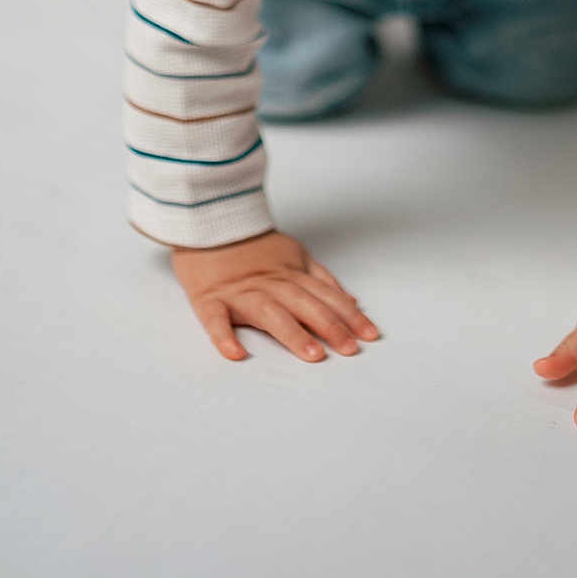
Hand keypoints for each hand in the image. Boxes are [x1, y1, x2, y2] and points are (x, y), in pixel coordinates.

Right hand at [171, 231, 379, 363]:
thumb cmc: (253, 247)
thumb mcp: (294, 255)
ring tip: (313, 354)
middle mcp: (270, 283)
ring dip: (293, 334)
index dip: (349, 314)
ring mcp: (240, 292)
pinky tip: (236, 353)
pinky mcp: (209, 299)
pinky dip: (224, 336)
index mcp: (290, 273)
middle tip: (350, 349)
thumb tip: (352, 303)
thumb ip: (322, 280)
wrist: (207, 223)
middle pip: (304, 304)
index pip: (326, 295)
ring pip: (270, 313)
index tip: (370, 334)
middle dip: (330, 326)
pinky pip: (215, 320)